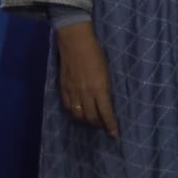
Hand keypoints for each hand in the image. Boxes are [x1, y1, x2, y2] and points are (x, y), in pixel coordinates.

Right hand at [56, 21, 117, 136]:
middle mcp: (85, 93)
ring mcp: (72, 92)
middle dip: (98, 125)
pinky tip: (78, 114)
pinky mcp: (63, 89)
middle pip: (91, 117)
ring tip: (92, 123)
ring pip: (78, 115)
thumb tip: (107, 101)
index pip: (105, 112)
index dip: (110, 125)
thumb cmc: (96, 53)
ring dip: (86, 122)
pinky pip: (68, 108)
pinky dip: (74, 114)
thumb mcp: (106, 71)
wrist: (75, 43)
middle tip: (104, 127)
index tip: (114, 133)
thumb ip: (105, 88)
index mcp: (99, 88)